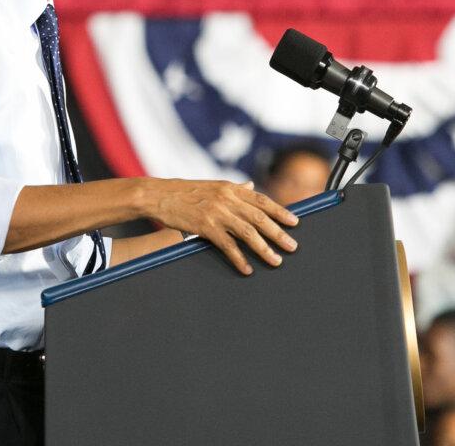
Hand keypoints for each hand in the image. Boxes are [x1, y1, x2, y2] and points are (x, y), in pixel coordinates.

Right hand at [145, 179, 298, 274]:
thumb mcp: (213, 186)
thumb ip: (234, 189)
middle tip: (293, 246)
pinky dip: (240, 259)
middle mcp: (228, 199)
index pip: (262, 200)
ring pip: (248, 233)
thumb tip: (252, 187)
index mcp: (231, 188)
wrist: (159, 195)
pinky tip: (248, 269)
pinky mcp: (206, 227)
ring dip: (265, 249)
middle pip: (260, 218)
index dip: (280, 212)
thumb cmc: (185, 192)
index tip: (295, 222)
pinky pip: (228, 246)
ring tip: (276, 261)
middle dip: (279, 233)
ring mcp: (217, 213)